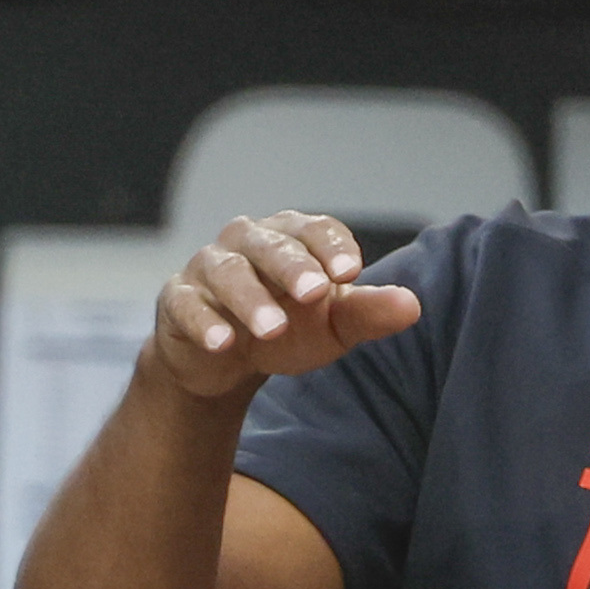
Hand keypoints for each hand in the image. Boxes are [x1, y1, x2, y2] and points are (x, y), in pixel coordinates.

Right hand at [149, 211, 421, 400]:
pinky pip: (186, 303)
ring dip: (249, 299)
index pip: (314, 229)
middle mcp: (247, 243)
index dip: (331, 247)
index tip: (350, 274)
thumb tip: (412, 305)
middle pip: (270, 245)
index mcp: (291, 238)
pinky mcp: (177, 299)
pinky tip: (222, 344)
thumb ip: (368, 313)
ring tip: (272, 329)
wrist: (225, 359)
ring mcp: (208, 269)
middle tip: (313, 294)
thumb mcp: (333, 325)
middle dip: (292, 267)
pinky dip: (203, 321)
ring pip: (227, 272)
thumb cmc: (289, 328)